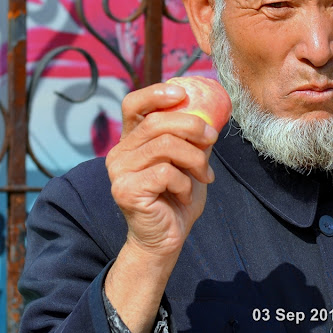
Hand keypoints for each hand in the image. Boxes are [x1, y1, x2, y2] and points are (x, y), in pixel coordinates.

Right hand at [105, 83, 218, 258]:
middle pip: (157, 122)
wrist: (167, 239)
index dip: (156, 93)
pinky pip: (165, 172)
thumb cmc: (178, 197)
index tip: (182, 93)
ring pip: (165, 146)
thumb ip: (192, 138)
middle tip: (212, 138)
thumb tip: (213, 110)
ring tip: (205, 176)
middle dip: (192, 126)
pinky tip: (186, 195)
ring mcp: (119, 171)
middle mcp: (119, 153)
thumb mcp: (189, 161)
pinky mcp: (125, 190)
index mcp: (132, 140)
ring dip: (195, 159)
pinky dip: (185, 183)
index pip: (133, 104)